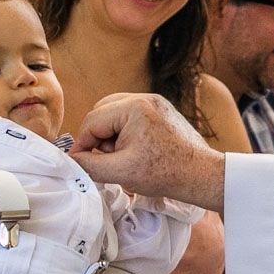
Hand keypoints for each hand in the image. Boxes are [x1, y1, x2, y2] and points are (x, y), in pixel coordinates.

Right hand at [70, 93, 225, 209]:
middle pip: (102, 112)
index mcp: (133, 107)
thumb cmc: (166, 172)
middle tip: (109, 159)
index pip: (92, 120)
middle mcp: (144, 98)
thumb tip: (72, 160)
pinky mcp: (161, 112)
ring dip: (111, 135)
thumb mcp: (121, 172)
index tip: (81, 162)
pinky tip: (135, 152)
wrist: (202, 175)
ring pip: (115, 114)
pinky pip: (131, 117)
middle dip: (99, 137)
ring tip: (124, 157)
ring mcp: (155, 103)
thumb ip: (91, 165)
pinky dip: (126, 133)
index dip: (82, 143)